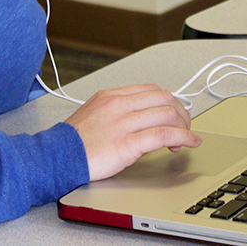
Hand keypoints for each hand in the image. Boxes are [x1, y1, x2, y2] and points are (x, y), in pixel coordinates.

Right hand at [64, 83, 201, 181]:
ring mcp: (124, 123)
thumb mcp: (93, 114)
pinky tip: (189, 143)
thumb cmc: (72, 142)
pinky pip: (164, 135)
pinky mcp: (128, 144)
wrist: (57, 157)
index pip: (150, 90)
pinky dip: (183, 138)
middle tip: (184, 126)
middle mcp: (119, 105)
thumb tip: (140, 118)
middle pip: (163, 98)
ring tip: (186, 138)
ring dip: (184, 127)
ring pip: (167, 114)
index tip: (173, 113)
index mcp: (111, 96)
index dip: (168, 101)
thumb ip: (116, 111)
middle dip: (180, 112)